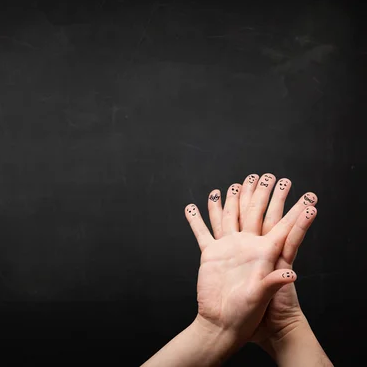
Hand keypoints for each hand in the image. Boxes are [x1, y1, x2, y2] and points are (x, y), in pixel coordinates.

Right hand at [185, 173, 316, 344]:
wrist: (224, 323)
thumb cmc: (248, 314)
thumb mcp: (263, 296)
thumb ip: (273, 282)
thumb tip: (291, 274)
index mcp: (263, 253)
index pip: (282, 227)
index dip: (295, 212)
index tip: (308, 197)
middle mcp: (246, 246)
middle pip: (254, 213)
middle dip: (260, 194)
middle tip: (265, 175)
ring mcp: (227, 249)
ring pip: (228, 217)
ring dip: (229, 200)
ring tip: (231, 186)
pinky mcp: (210, 255)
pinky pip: (202, 233)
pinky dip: (196, 220)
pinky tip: (191, 208)